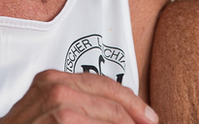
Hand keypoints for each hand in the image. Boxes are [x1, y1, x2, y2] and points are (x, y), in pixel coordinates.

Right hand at [0, 70, 158, 123]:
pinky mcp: (58, 122)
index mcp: (53, 78)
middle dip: (134, 117)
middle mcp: (55, 87)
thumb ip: (80, 105)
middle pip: (110, 101)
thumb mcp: (48, 110)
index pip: (104, 84)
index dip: (132, 101)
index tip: (149, 117)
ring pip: (107, 118)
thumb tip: (123, 115)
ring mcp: (55, 107)